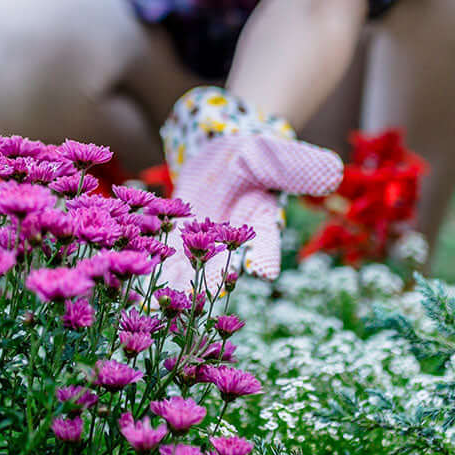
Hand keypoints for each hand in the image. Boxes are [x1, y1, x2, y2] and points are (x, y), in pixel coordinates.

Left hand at [158, 86, 342, 291]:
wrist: (217, 151)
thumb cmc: (250, 150)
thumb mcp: (271, 151)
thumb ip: (294, 165)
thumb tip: (332, 171)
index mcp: (260, 225)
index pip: (268, 242)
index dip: (266, 254)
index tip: (262, 270)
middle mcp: (230, 244)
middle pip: (221, 266)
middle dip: (207, 285)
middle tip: (194, 302)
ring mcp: (198, 246)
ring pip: (183, 270)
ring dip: (167, 286)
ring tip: (151, 303)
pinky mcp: (170, 240)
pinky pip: (154, 254)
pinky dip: (141, 264)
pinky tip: (122, 276)